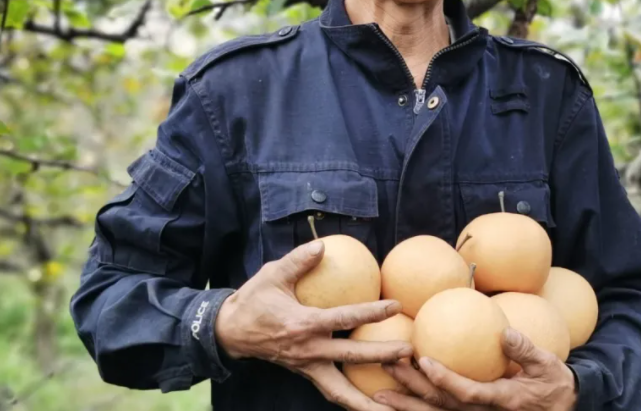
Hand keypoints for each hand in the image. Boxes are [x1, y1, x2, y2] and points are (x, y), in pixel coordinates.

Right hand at [214, 240, 412, 410]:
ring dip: (366, 402)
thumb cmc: (254, 300)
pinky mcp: (306, 373)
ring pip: (341, 390)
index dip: (371, 312)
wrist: (230, 332)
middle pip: (352, 357)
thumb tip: (322, 246)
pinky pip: (332, 390)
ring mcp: (307, 366)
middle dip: (382, 357)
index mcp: (303, 325)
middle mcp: (308, 350)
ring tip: (394, 409)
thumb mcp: (271, 275)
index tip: (395, 306)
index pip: (344, 318)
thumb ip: (298, 261)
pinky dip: (352, 400)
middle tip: (410, 354)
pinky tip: (372, 404)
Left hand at [374, 328, 576, 410]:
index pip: (468, 392)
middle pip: (442, 405)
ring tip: (379, 392)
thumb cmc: (553, 384)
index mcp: (502, 399)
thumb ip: (526, 351)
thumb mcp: (548, 366)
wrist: (562, 409)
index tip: (425, 361)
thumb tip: (505, 332)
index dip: (446, 379)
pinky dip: (417, 410)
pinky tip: (396, 402)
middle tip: (389, 366)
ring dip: (407, 404)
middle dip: (413, 388)